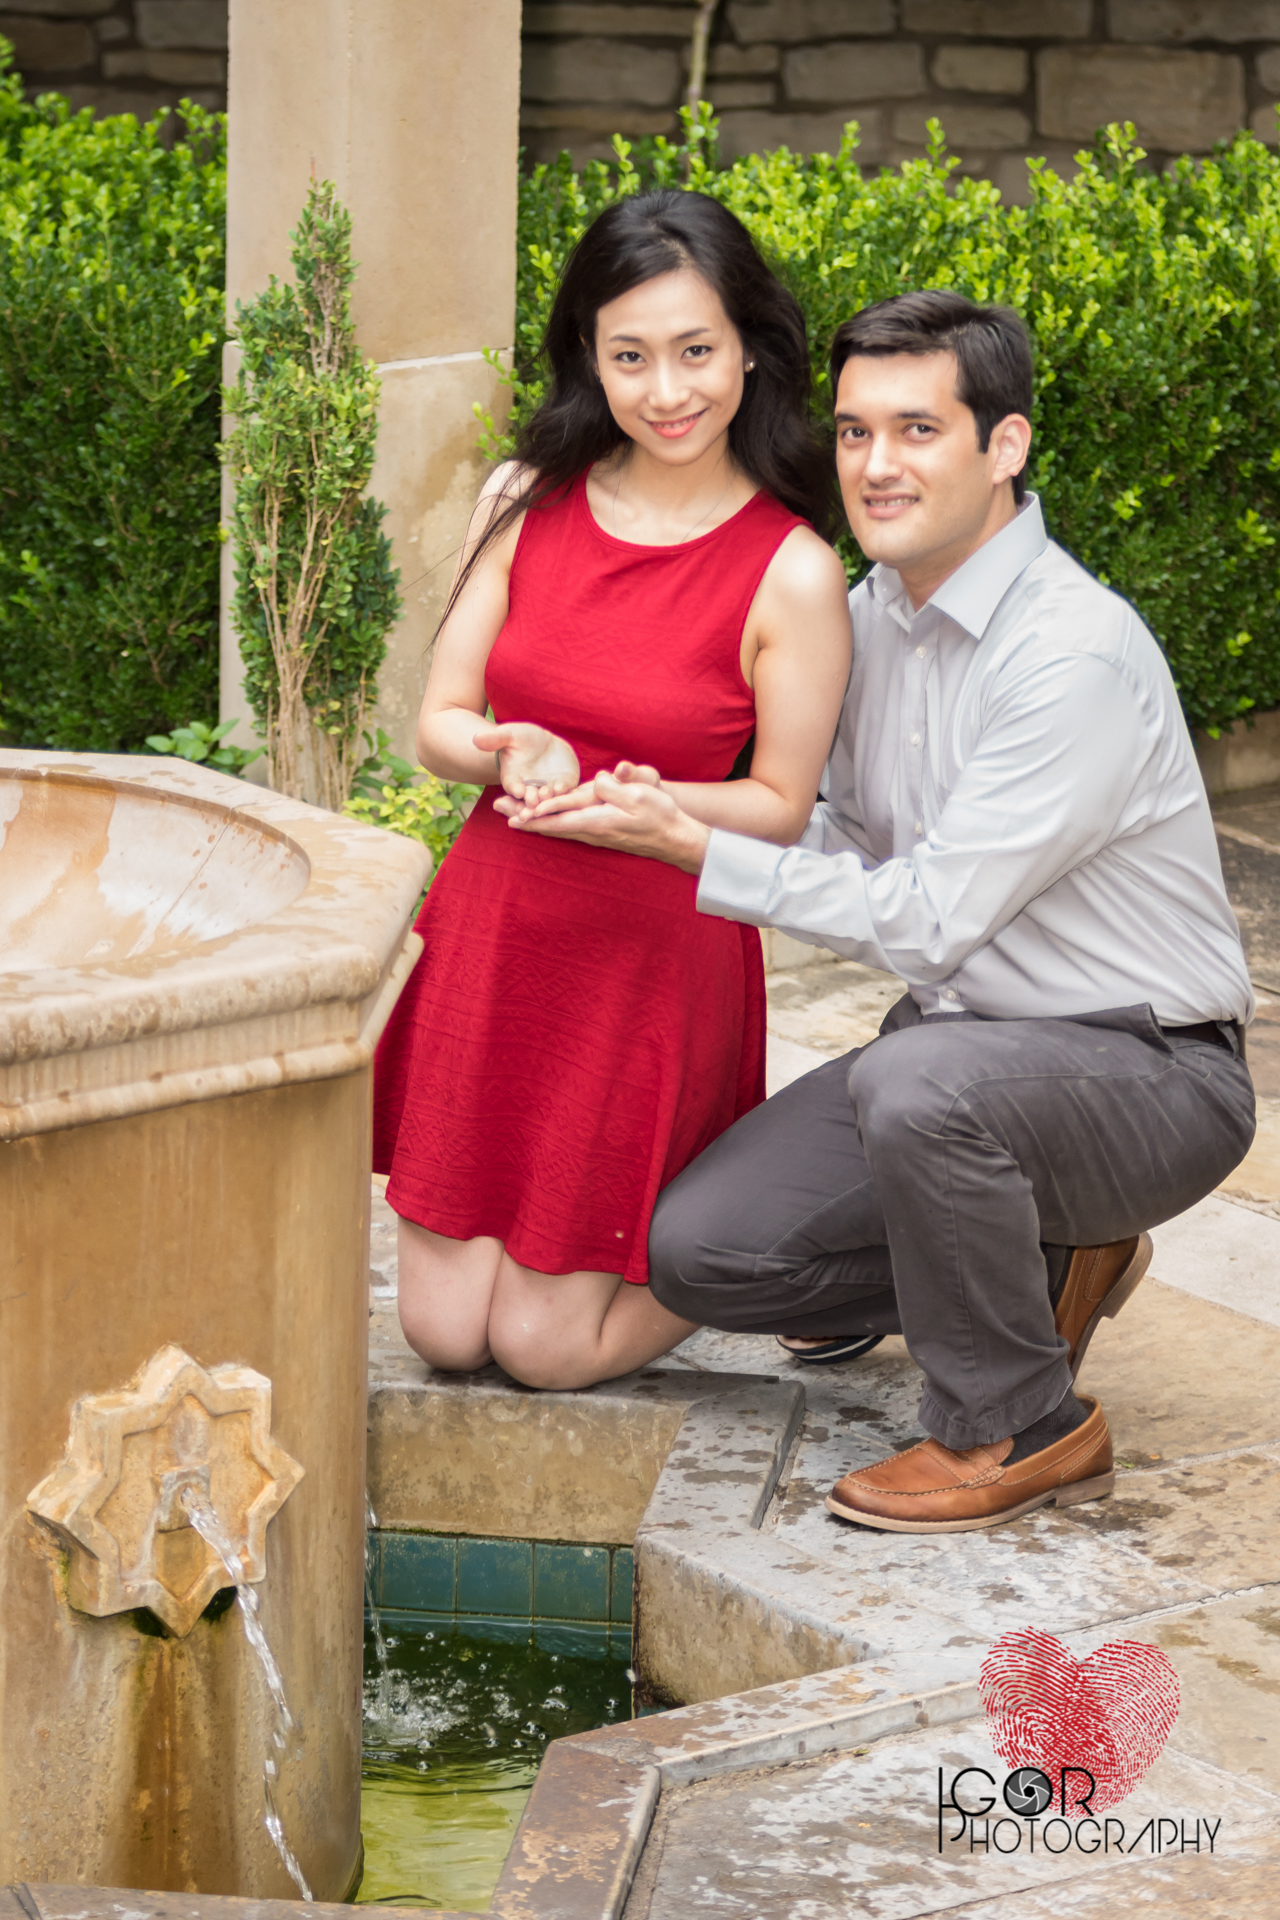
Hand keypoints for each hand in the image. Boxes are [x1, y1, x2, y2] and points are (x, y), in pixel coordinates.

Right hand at [473, 721, 579, 803]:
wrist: (543, 743)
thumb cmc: (521, 739)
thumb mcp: (509, 735)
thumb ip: (495, 739)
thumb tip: (476, 739)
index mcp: (513, 779)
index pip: (512, 786)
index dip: (514, 789)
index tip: (517, 791)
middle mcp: (530, 788)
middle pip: (528, 799)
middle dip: (530, 801)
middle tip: (532, 802)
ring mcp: (547, 788)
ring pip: (546, 798)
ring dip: (546, 799)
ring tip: (546, 795)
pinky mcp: (563, 783)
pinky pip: (563, 789)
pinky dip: (562, 790)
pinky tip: (560, 787)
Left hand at [506, 764, 709, 872]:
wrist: (674, 839)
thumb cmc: (660, 816)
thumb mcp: (642, 797)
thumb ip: (616, 789)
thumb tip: (598, 781)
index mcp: (598, 821)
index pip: (559, 818)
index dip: (535, 816)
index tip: (512, 815)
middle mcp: (592, 831)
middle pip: (551, 826)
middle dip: (524, 818)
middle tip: (498, 810)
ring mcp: (595, 835)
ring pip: (557, 829)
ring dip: (533, 823)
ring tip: (510, 817)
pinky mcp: (600, 834)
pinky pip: (567, 830)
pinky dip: (549, 825)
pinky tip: (541, 824)